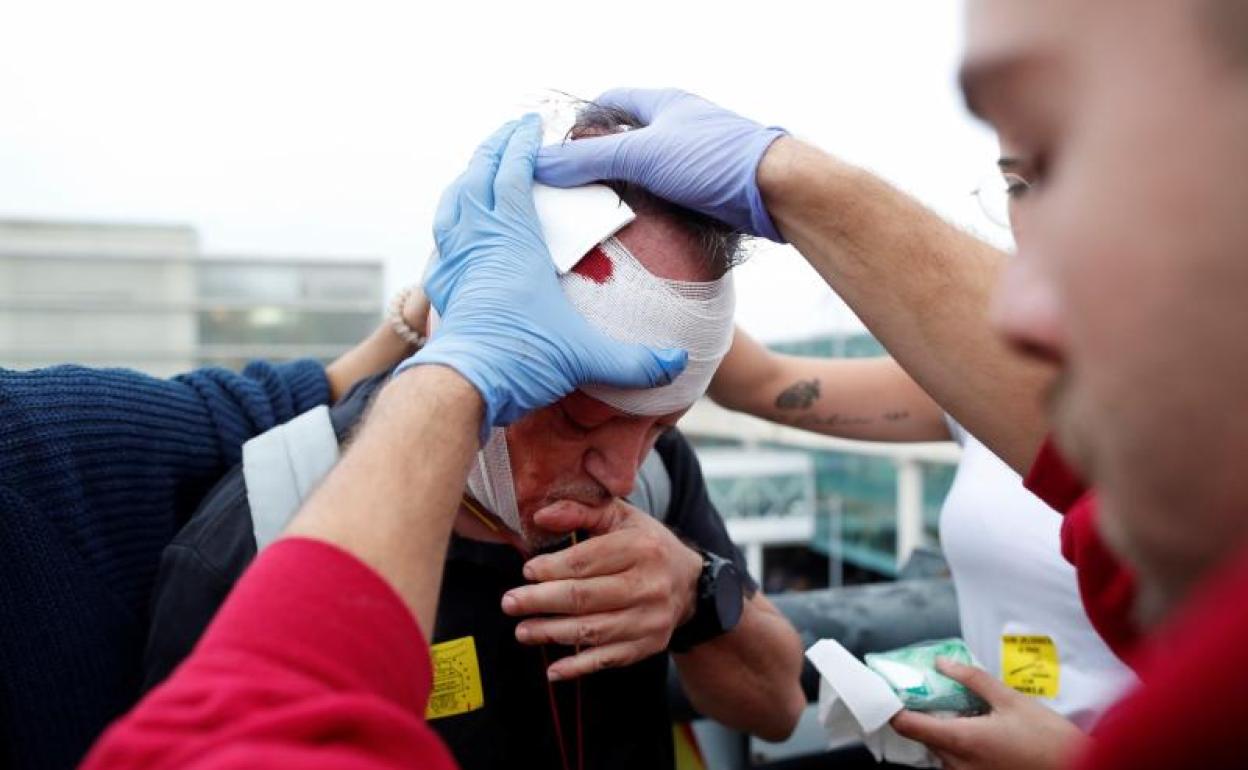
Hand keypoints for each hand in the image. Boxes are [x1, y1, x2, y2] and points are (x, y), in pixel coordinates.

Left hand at [401, 115, 686, 435]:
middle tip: (509, 132)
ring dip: (467, 178)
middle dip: (494, 147)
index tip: (531, 123)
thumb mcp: (587, 357)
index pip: (513, 171)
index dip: (522, 143)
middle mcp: (479, 239)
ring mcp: (454, 261)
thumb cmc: (523, 357)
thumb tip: (677, 361)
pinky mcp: (441, 286)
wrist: (463, 386)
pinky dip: (450, 221)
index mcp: (513, 238)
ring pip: (453, 202)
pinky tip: (457, 229)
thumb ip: (635, 360)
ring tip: (480, 170)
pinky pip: (442, 239)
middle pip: (478, 174)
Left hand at [499, 499, 703, 680]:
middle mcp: (648, 585)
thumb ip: (581, 511)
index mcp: (641, 548)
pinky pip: (608, 659)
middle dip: (541, 602)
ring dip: (552, 633)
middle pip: (585, 598)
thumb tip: (540, 516)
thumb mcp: (621, 517)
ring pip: (593, 631)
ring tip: (523, 630)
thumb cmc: (646, 544)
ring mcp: (650, 619)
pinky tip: (553, 669)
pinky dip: (578, 666)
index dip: (552, 568)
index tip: (527, 572)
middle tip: (510, 603)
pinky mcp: (648, 645)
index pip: (587, 562)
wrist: (689, 584)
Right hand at [535, 88, 787, 241]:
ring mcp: (692, 159)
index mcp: (662, 104)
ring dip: (624, 193)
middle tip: (573, 193)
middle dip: (599, 165)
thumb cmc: (715, 160)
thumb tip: (540, 163)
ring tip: (597, 216)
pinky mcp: (705, 189)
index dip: (581, 125)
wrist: (774, 191)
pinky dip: (648, 212)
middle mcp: (677, 127)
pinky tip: (634, 230)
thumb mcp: (642, 154)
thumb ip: (590, 159)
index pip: (609, 103)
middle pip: (624, 142)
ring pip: (645, 174)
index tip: (560, 154)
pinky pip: (665, 198)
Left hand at [890, 658, 1086, 769]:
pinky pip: (958, 761)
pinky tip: (980, 727)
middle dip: (925, 711)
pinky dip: (960, 742)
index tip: (890, 688)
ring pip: (941, 749)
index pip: (907, 725)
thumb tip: (943, 664)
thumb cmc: (1051, 741)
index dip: (893, 705)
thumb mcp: (1012, 701)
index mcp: (961, 741)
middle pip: (924, 735)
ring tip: (963, 704)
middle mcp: (958, 765)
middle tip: (933, 686)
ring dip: (945, 727)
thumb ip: (973, 680)